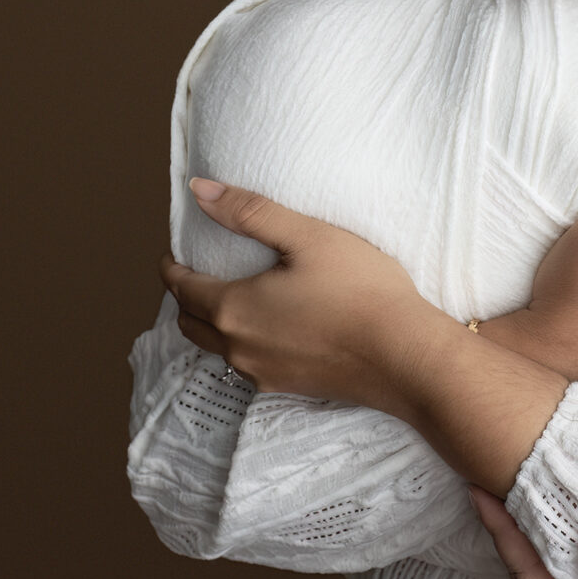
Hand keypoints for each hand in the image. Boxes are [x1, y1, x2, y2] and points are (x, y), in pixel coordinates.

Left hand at [160, 179, 446, 419]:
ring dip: (210, 323)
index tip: (175, 252)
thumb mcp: (307, 237)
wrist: (405, 357)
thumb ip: (249, 212)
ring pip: (216, 348)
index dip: (172, 267)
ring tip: (230, 297)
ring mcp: (262, 373)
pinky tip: (267, 327)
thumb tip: (199, 191)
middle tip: (196, 273)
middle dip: (185, 297)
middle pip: (190, 323)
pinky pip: (246, 364)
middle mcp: (238, 348)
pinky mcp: (287, 387)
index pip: (181, 288)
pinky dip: (240, 343)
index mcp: (234, 309)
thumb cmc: (362, 292)